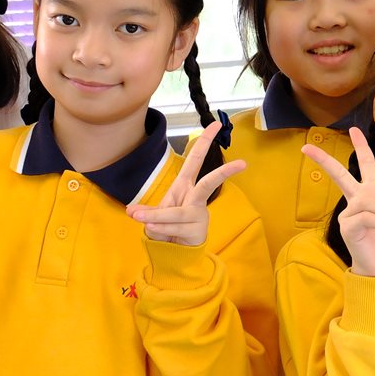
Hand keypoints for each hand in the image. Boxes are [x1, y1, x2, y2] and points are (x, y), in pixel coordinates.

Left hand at [127, 120, 245, 246]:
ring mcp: (199, 214)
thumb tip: (132, 210)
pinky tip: (152, 229)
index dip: (205, 141)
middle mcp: (195, 197)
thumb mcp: (153, 215)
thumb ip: (146, 211)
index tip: (217, 124)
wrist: (175, 251)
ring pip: (177, 213)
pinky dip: (158, 228)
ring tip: (139, 217)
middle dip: (223, 172)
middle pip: (209, 182)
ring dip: (157, 215)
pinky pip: (173, 227)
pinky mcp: (198, 230)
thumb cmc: (166, 226)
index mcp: (185, 185)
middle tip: (242, 164)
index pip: (195, 159)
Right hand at [303, 128, 374, 277]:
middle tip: (306, 147)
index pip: (365, 166)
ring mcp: (349, 213)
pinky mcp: (347, 226)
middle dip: (325, 160)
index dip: (361, 147)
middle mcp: (357, 200)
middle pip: (340, 175)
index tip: (354, 130)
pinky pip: (366, 217)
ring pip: (368, 202)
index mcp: (371, 193)